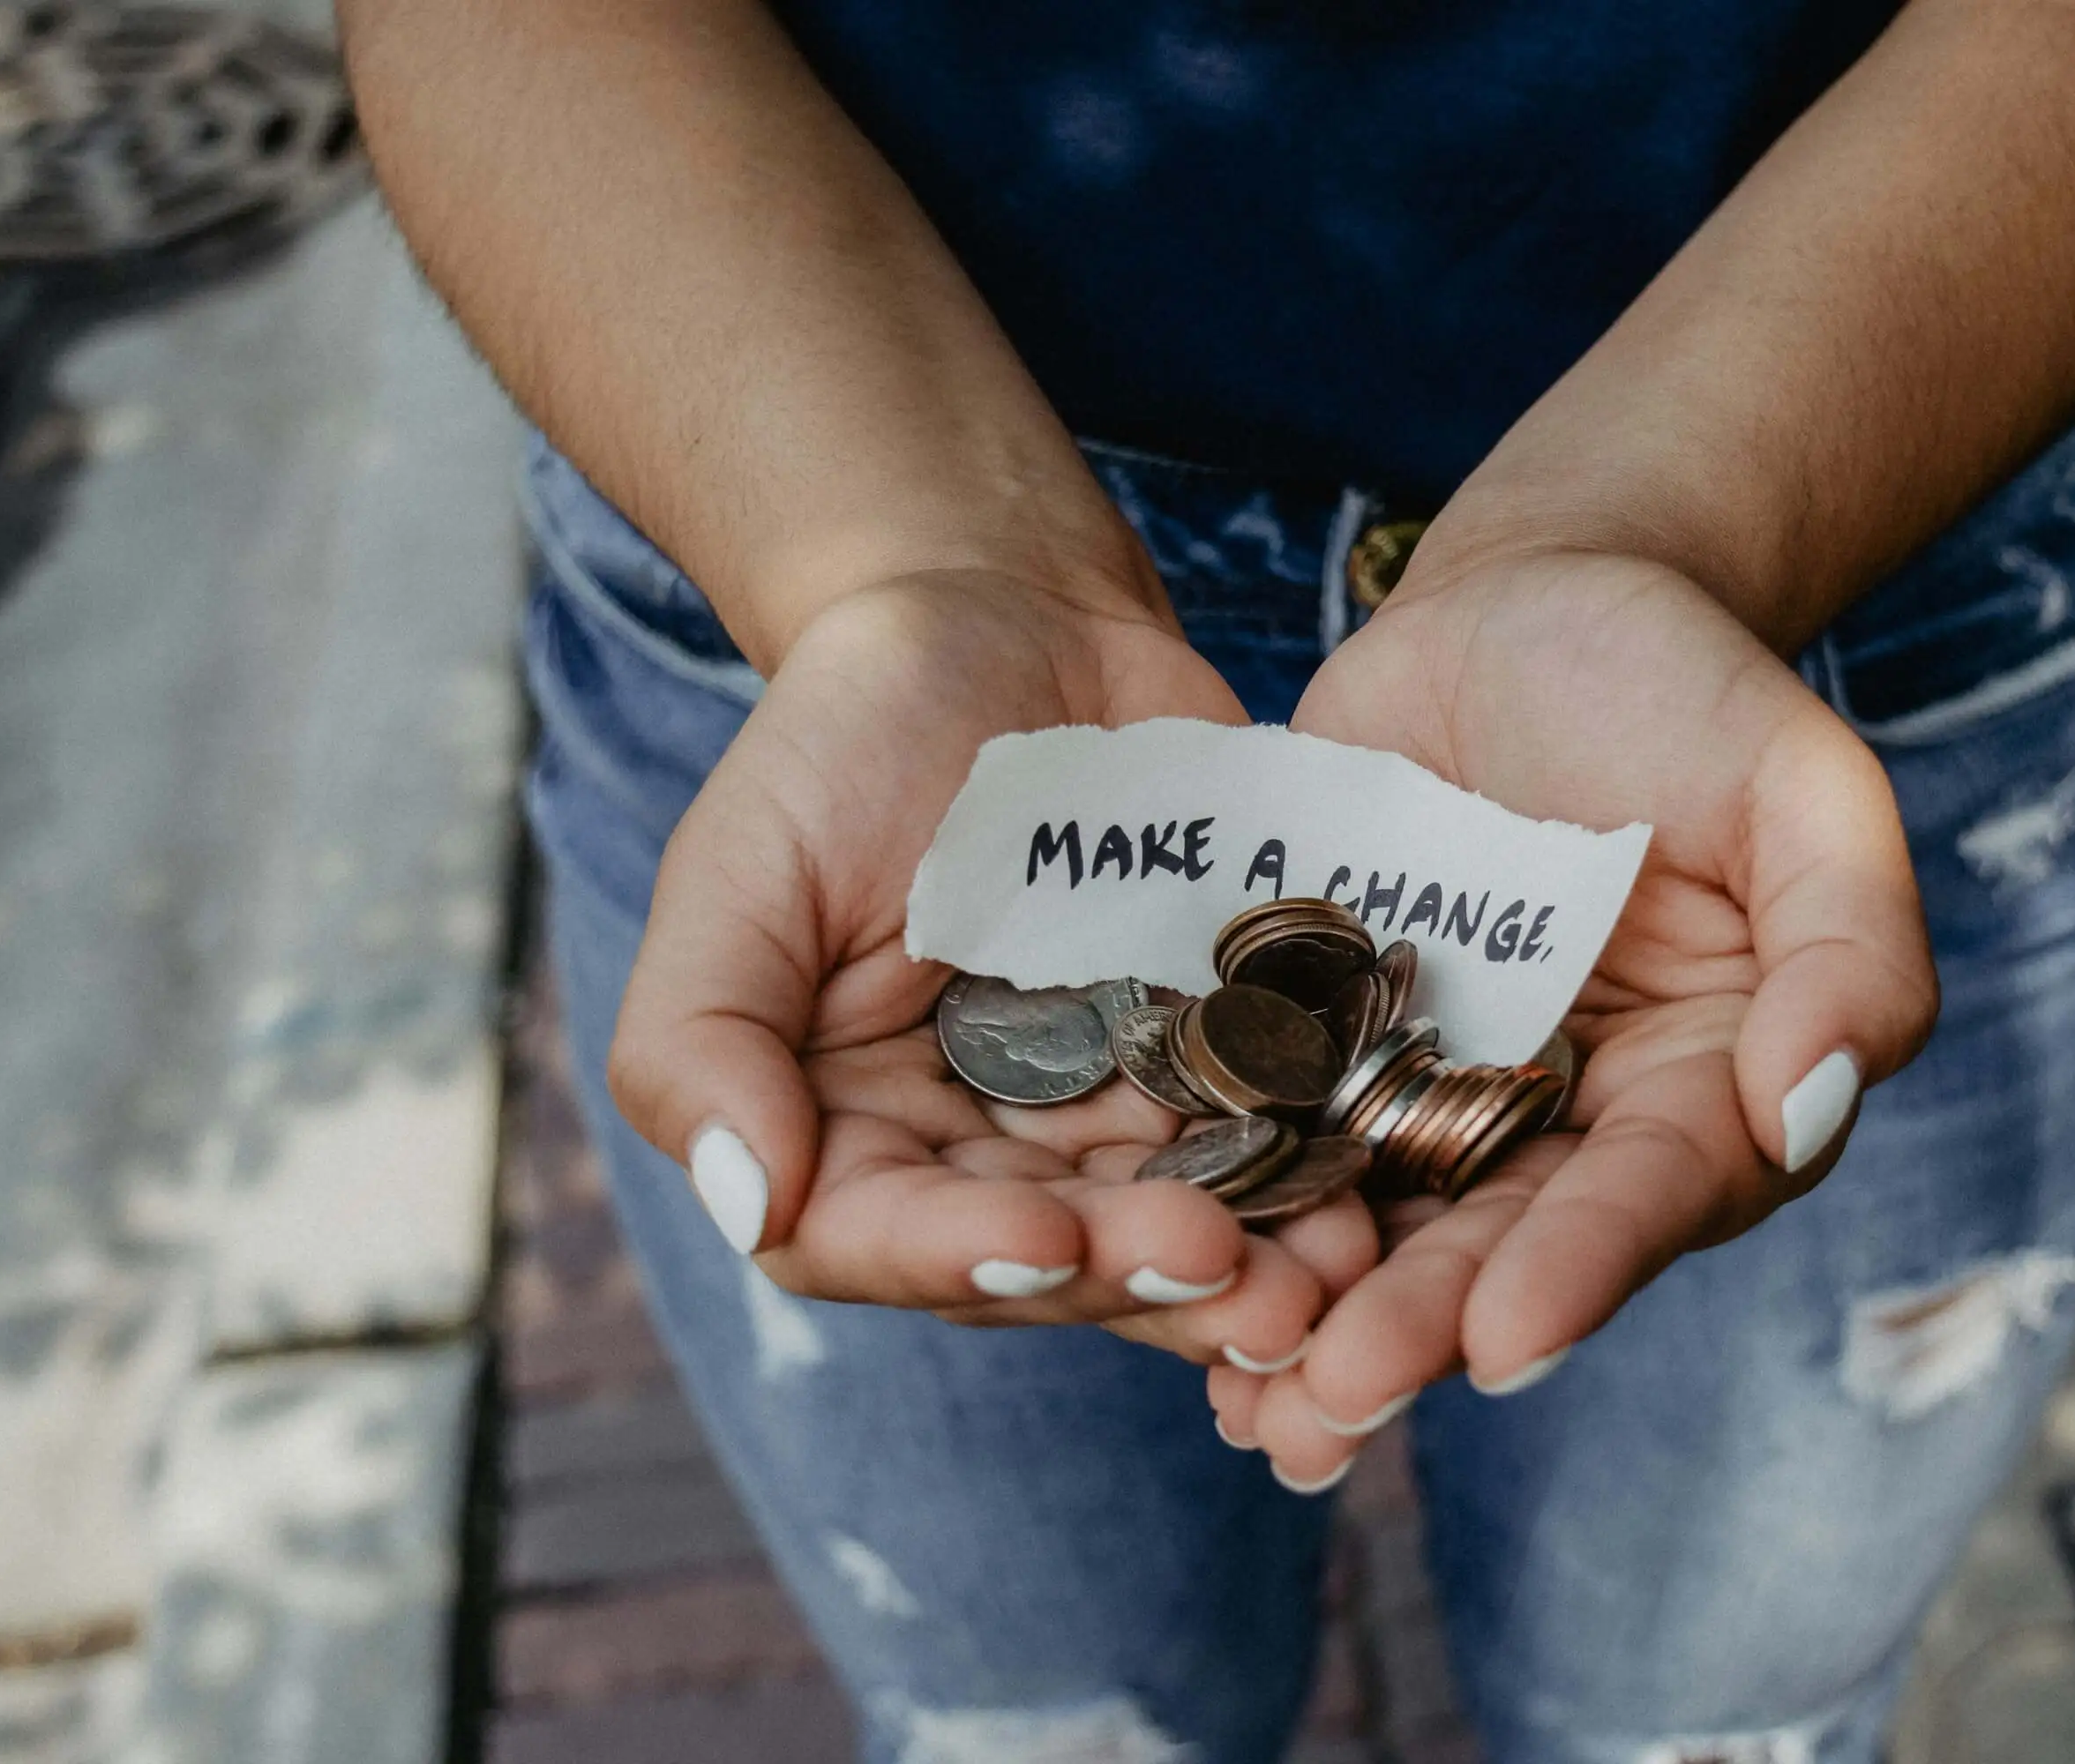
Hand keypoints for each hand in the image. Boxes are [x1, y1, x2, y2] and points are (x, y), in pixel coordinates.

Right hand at [607, 570, 1376, 1364]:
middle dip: (1139, 1276)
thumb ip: (700, 1041)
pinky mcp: (1213, 1060)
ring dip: (1252, 1267)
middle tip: (1234, 1274)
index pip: (879, 1240)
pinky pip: (1266, 1140)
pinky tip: (1374, 1196)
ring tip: (1329, 1275)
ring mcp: (1104, 1113)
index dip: (963, 1259)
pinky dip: (1315, 1175)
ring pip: (1169, 1227)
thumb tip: (749, 1202)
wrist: (1008, 618)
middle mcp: (975, 1152)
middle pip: (1048, 1259)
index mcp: (843, 1129)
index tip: (1051, 1241)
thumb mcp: (740, 868)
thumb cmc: (846, 735)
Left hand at [1215, 550, 1937, 1484]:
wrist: (1528, 603)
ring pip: (1379, 1224)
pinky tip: (1159, 1280)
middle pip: (1500, 1241)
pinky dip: (1227, 1209)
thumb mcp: (1802, 786)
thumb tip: (1810, 1107)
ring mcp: (1435, 1088)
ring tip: (1247, 1402)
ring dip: (1313, 1317)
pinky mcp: (1322, 1042)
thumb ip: (1848, 945)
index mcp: (1702, 1086)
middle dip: (1420, 1327)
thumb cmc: (1686, 686)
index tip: (1505, 1339)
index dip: (1583, 1267)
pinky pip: (1274, 1136)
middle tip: (1335, 1399)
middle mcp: (1568, 1120)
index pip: (1651, 1192)